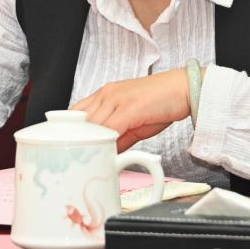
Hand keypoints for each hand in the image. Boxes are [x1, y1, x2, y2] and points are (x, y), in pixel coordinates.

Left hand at [71, 68, 190, 151]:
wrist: (184, 89)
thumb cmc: (161, 103)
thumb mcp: (134, 123)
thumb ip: (118, 138)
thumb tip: (106, 154)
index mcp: (105, 95)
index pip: (76, 112)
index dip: (68, 130)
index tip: (66, 146)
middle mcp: (107, 94)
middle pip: (79, 118)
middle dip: (74, 138)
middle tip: (71, 157)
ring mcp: (117, 99)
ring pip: (92, 124)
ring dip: (87, 142)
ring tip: (83, 159)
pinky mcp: (129, 107)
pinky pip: (110, 127)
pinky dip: (104, 141)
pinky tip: (104, 153)